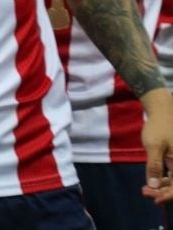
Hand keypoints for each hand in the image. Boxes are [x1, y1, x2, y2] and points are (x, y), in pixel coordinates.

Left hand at [139, 89, 172, 203]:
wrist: (163, 112)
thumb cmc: (158, 127)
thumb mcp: (153, 146)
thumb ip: (154, 166)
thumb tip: (154, 185)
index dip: (168, 195)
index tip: (154, 199)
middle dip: (162, 192)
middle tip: (145, 192)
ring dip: (162, 187)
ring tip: (146, 189)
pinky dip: (163, 180)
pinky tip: (152, 182)